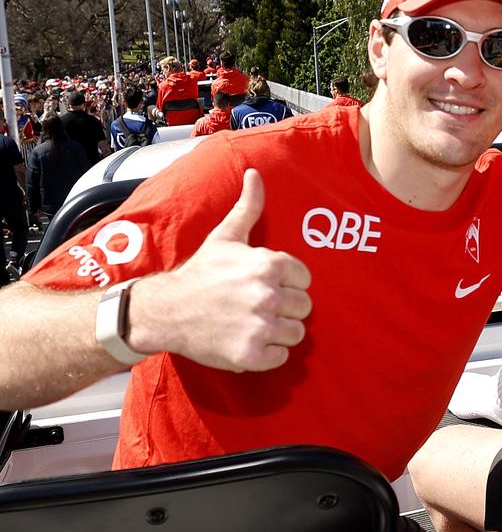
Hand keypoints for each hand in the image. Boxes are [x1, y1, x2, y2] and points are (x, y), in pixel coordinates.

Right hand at [136, 169, 312, 371]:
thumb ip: (248, 206)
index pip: (305, 280)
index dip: (287, 283)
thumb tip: (255, 174)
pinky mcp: (251, 355)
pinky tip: (248, 342)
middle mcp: (268, 295)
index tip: (264, 285)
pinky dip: (268, 354)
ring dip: (279, 332)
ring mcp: (260, 327)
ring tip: (253, 324)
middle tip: (257, 306)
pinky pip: (281, 357)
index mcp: (269, 265)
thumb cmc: (201, 273)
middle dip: (285, 308)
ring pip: (296, 333)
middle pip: (304, 308)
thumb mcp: (226, 236)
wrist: (165, 310)